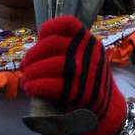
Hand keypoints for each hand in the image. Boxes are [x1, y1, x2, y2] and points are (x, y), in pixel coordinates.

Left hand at [19, 16, 126, 134]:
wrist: (110, 111)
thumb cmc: (91, 84)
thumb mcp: (88, 60)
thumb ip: (69, 51)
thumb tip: (34, 51)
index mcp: (90, 42)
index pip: (68, 24)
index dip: (49, 28)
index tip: (39, 38)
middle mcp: (89, 53)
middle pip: (52, 44)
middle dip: (32, 55)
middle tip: (25, 67)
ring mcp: (85, 72)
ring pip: (49, 65)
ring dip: (31, 73)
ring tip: (26, 80)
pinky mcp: (79, 92)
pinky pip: (51, 85)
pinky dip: (36, 86)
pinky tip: (31, 88)